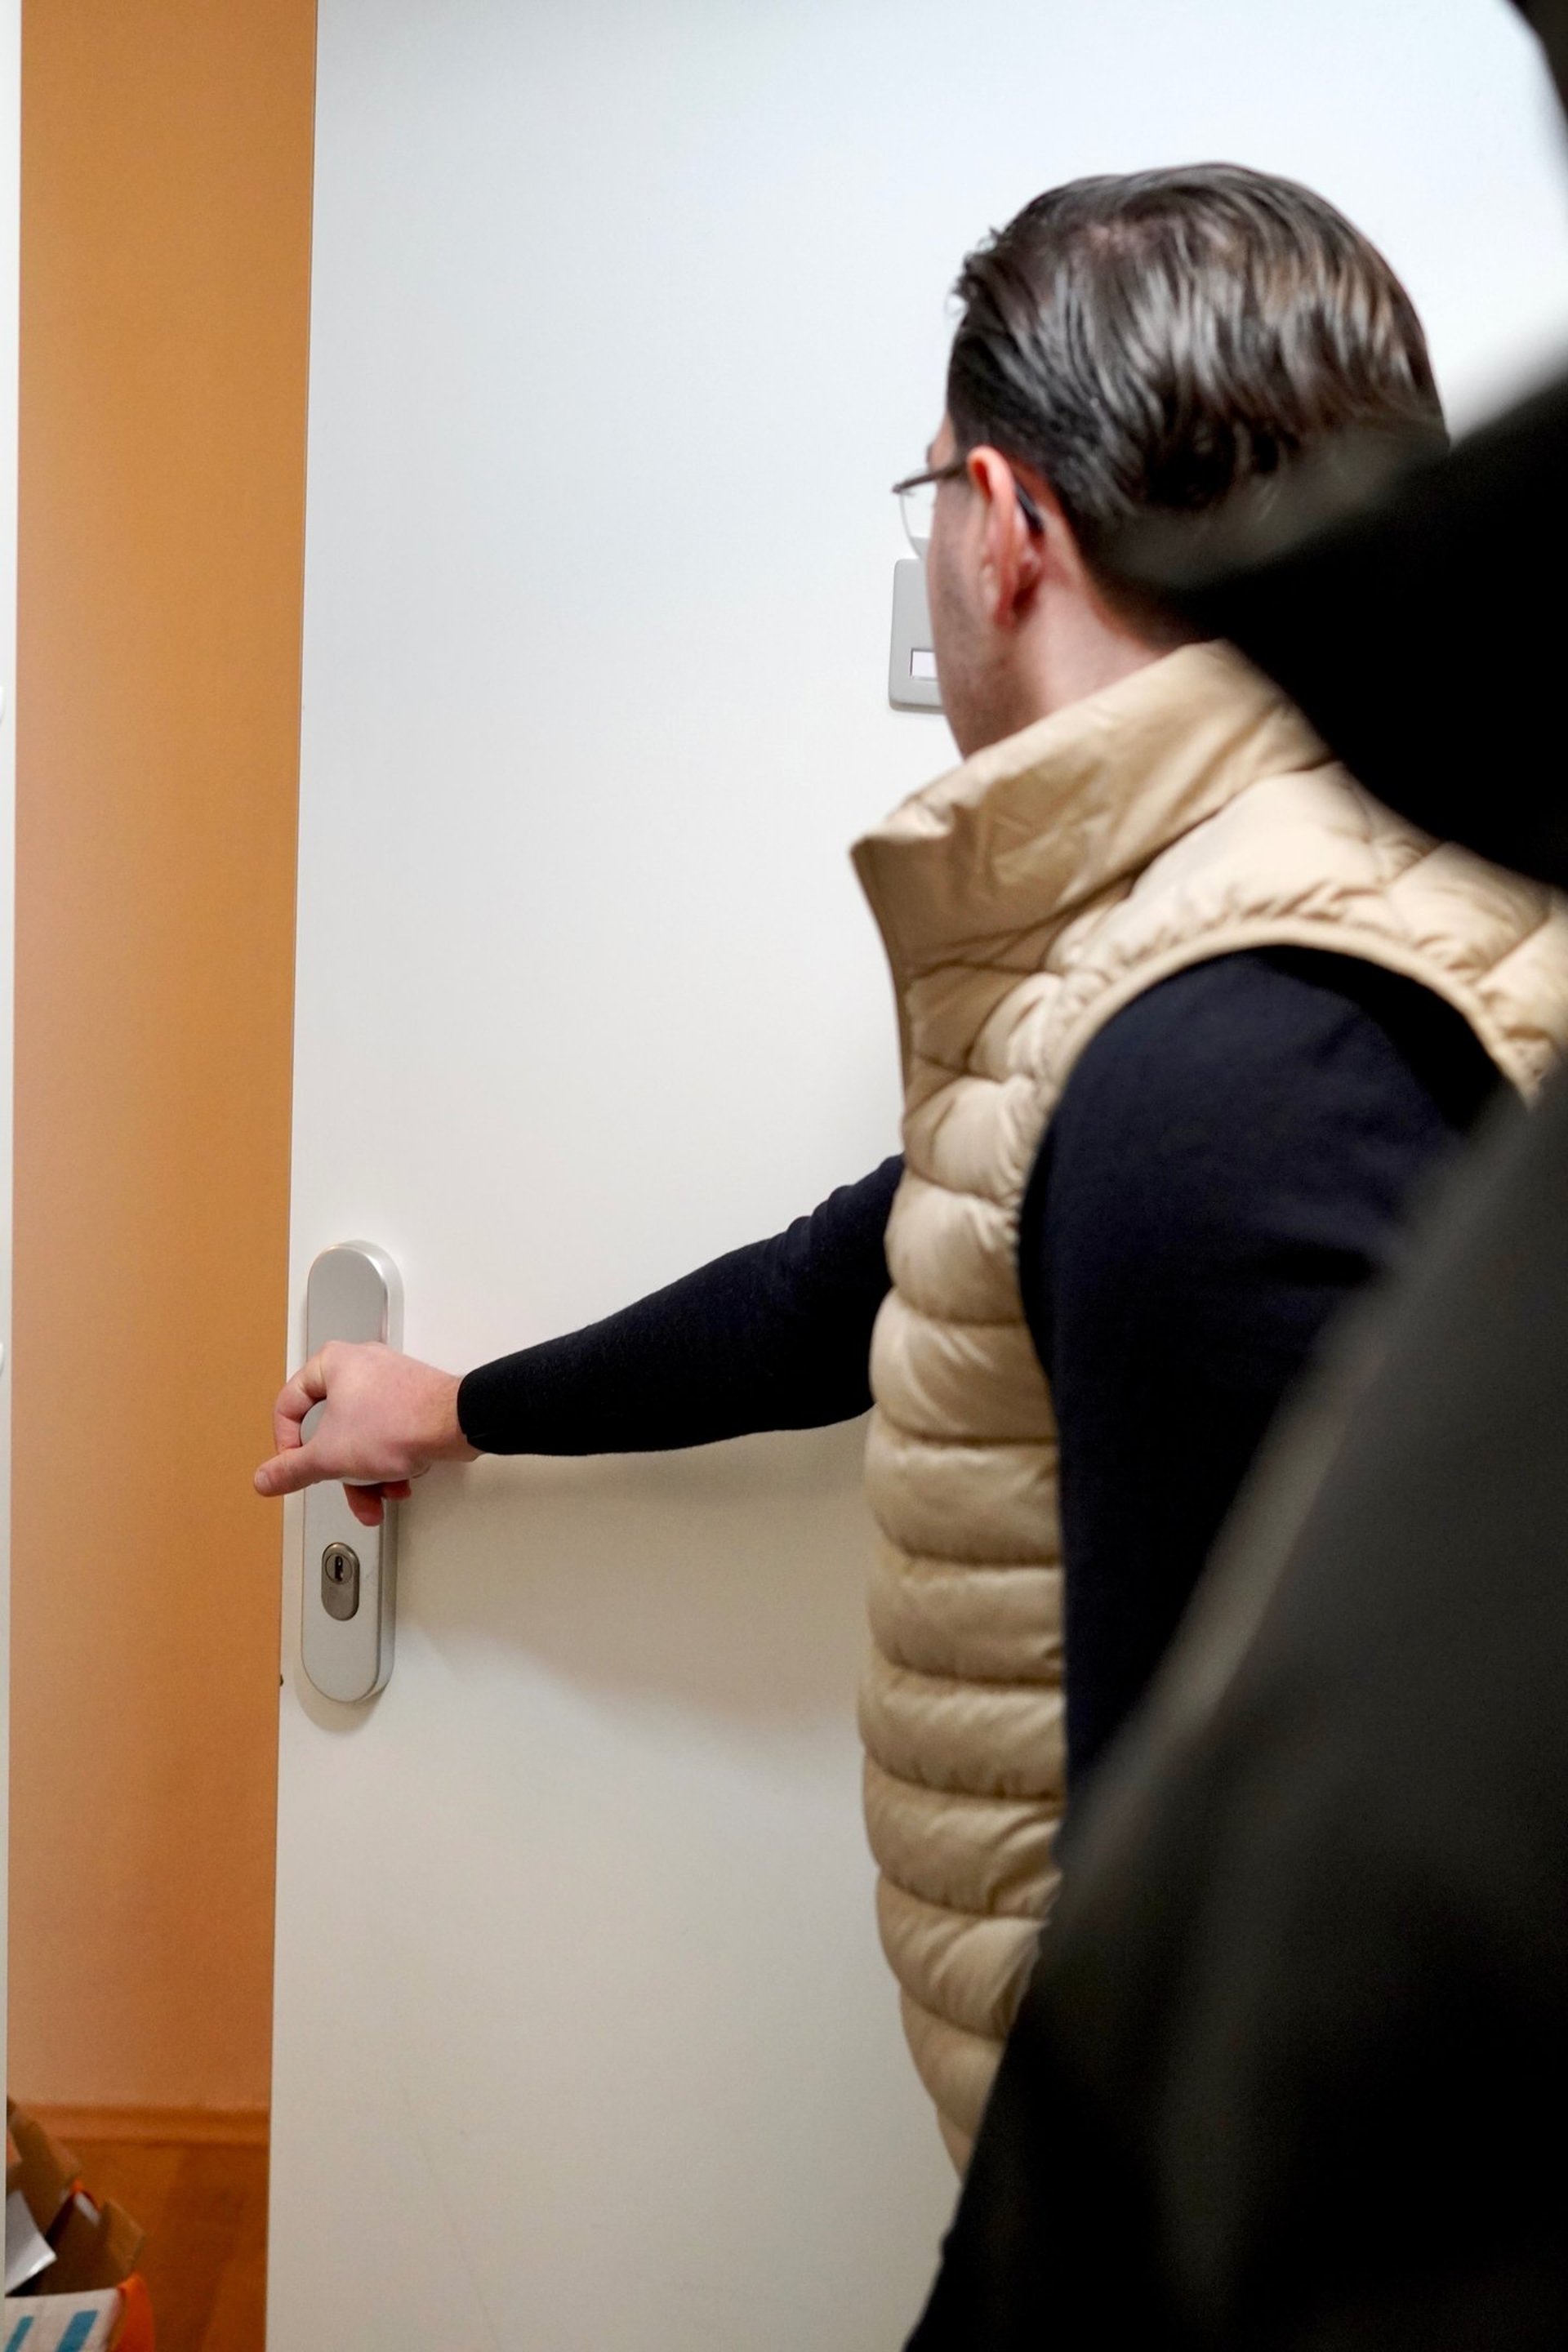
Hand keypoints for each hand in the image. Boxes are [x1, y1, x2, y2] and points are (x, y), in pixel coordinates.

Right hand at [254, 1341, 478, 1526]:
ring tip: (377, 1500)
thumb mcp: (329, 1455)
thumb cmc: (397, 1423)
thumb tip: (265, 1479)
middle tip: (343, 1489)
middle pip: (330, 1429)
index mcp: (331, 1364)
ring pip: (361, 1437)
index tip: (294, 1468)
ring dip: (366, 1475)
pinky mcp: (413, 1401)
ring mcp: (389, 1382)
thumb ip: (292, 1470)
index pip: (289, 1406)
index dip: (286, 1444)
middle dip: (340, 1471)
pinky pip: (388, 1435)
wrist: (456, 1425)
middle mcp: (360, 1367)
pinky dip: (389, 1463)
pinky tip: (399, 1483)